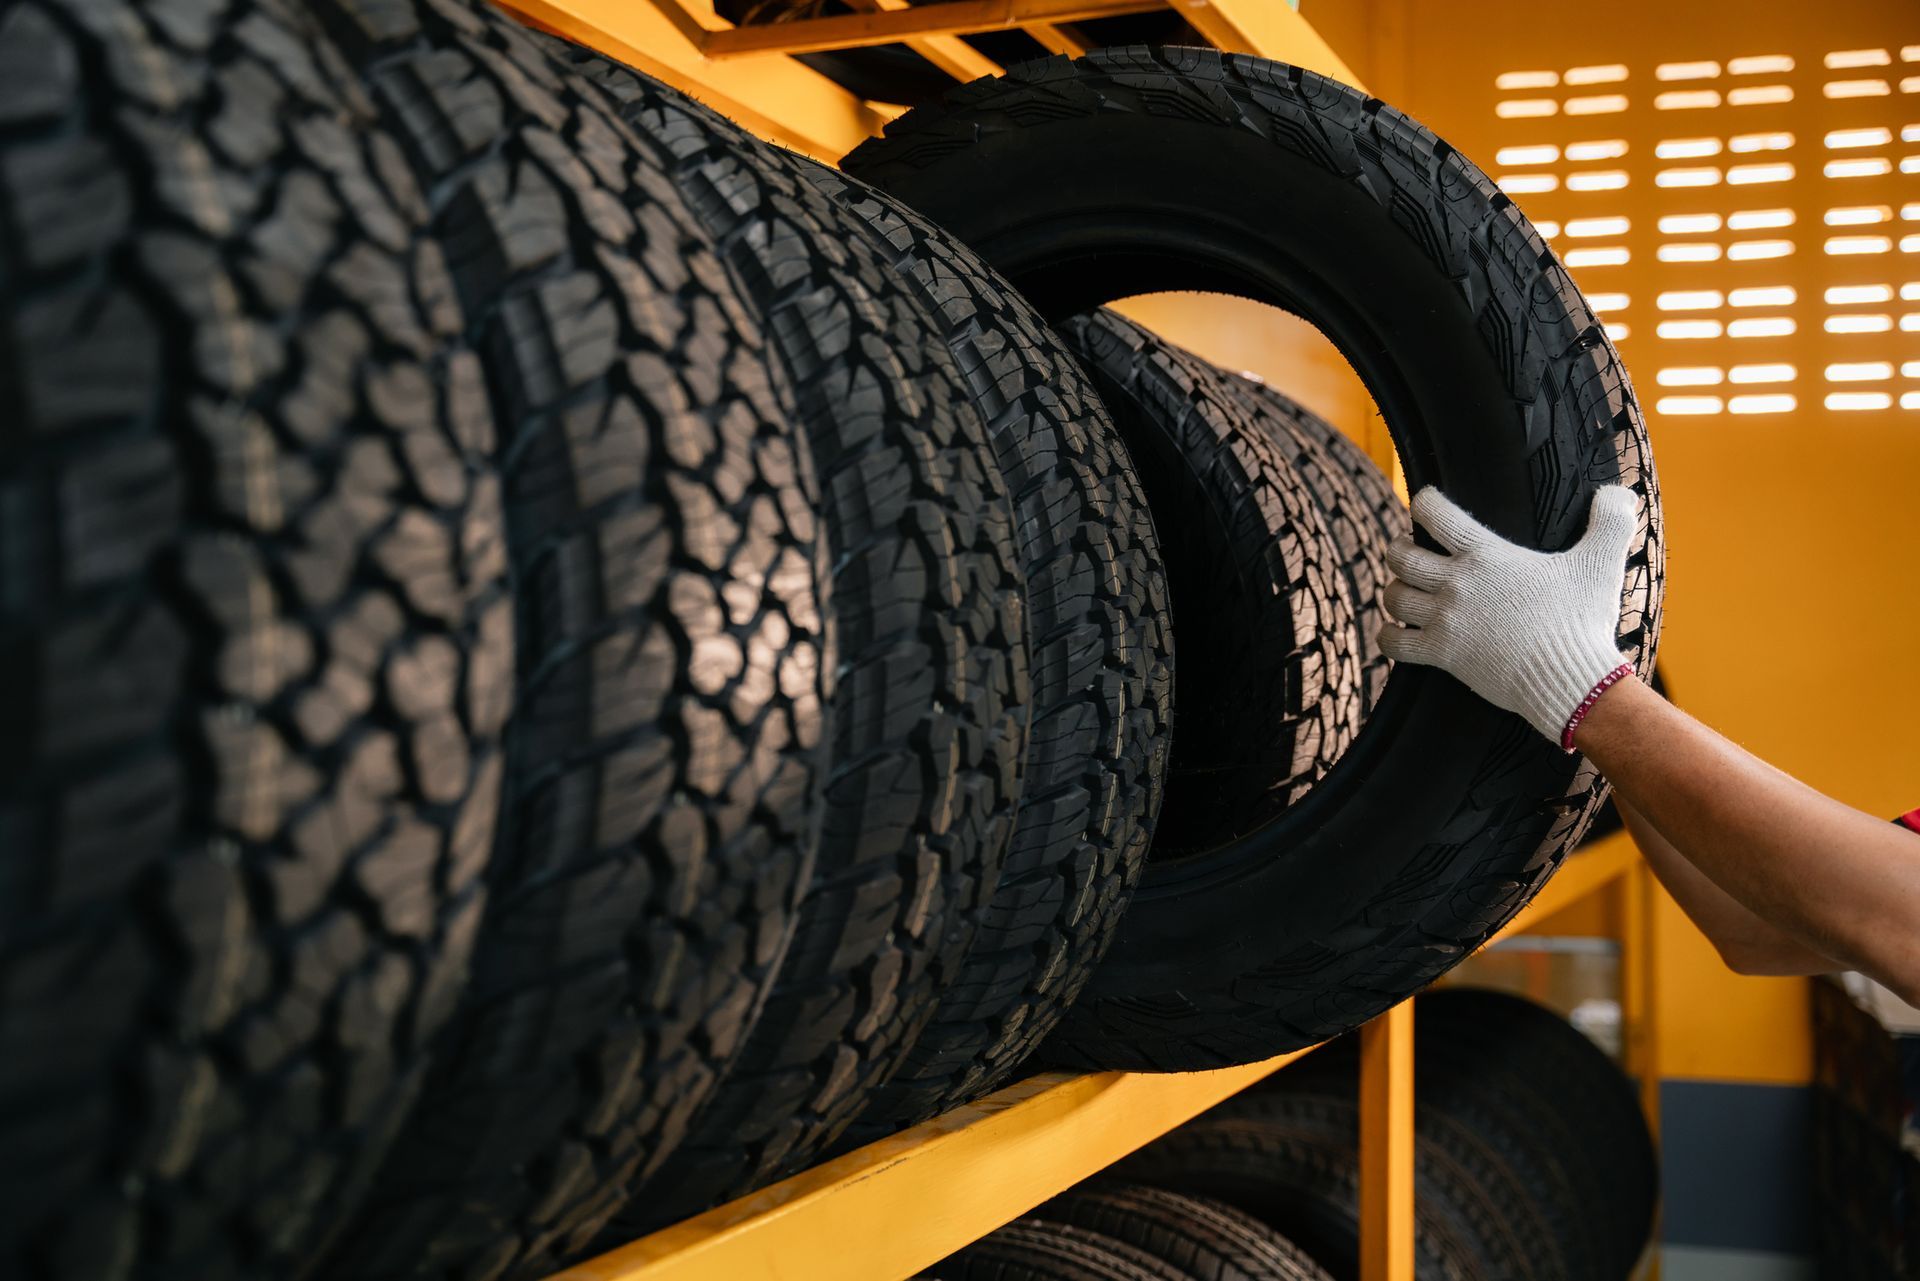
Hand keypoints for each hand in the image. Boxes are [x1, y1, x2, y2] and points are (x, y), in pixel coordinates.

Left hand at [1379, 485, 1637, 745]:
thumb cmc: (1584, 620)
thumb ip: (1611, 521)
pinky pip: (1394, 642)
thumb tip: (1619, 492)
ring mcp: (1446, 621)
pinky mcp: (1442, 655)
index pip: (1436, 515)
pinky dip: (1388, 635)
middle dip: (1399, 550)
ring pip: (1393, 596)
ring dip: (1394, 591)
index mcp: (1486, 555)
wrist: (1571, 679)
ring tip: (1405, 590)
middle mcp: (1458, 584)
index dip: (1423, 502)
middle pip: (1401, 556)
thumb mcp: (1602, 563)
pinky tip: (1396, 631)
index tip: (1424, 502)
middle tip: (1408, 551)